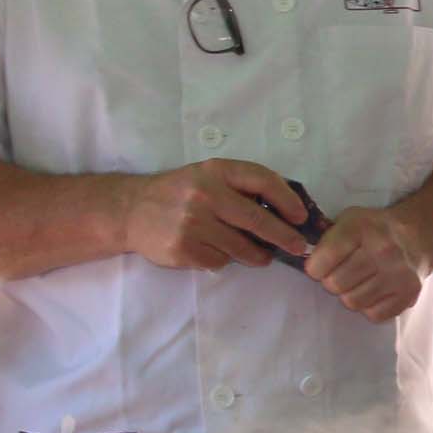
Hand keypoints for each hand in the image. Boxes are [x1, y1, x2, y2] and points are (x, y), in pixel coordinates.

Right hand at [115, 160, 309, 271]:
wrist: (132, 210)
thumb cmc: (180, 191)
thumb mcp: (209, 176)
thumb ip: (242, 186)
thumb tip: (287, 209)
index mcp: (215, 171)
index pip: (262, 180)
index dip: (287, 199)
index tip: (300, 216)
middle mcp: (204, 195)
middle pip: (256, 220)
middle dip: (283, 236)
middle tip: (298, 247)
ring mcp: (192, 224)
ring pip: (240, 247)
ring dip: (257, 254)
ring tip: (262, 255)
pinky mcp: (183, 250)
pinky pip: (219, 260)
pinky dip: (225, 259)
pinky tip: (216, 250)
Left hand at [308, 205, 427, 321]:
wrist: (417, 236)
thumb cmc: (375, 229)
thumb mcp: (349, 220)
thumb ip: (327, 239)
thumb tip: (308, 265)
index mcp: (361, 228)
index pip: (321, 261)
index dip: (315, 267)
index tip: (321, 265)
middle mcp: (382, 250)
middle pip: (335, 284)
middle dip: (332, 281)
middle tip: (341, 274)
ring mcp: (398, 274)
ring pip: (353, 302)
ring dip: (350, 295)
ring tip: (358, 282)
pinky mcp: (408, 294)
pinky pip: (373, 315)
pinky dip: (369, 306)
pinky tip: (373, 291)